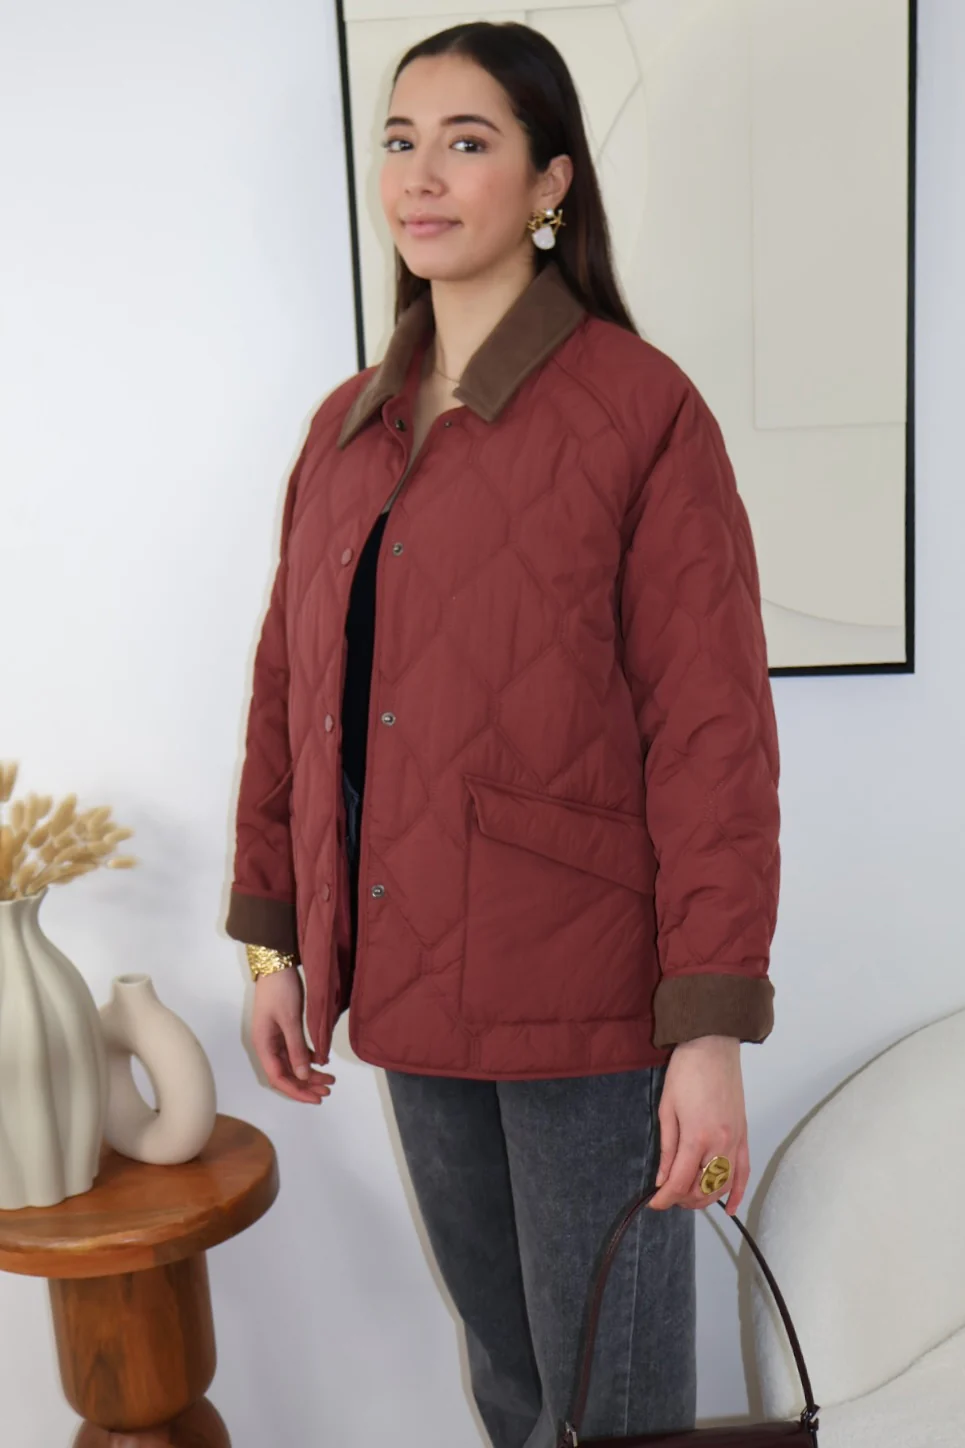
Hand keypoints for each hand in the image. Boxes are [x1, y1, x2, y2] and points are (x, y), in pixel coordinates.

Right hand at [250, 968, 335, 1104]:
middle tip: (328, 1090)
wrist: (277, 964)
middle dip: (306, 1085)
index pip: (278, 1078)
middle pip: (286, 1074)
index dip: (297, 1091)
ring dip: (309, 1073)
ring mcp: (275, 1038)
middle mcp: (267, 1045)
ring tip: (330, 1079)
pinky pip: (295, 1051)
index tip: (316, 1098)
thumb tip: (303, 1076)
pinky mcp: (284, 1029)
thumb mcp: (290, 1020)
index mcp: (264, 1045)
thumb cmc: (280, 991)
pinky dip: (308, 1058)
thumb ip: (296, 1048)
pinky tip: (322, 1061)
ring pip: (292, 1064)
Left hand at [645, 1035, 747, 1215]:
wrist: (712, 1046)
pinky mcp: (744, 1135)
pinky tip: (730, 1208)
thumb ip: (667, 1149)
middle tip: (667, 1195)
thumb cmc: (685, 1072)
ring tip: (687, 1197)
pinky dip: (738, 1192)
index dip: (665, 1198)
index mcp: (697, 1136)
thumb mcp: (667, 1109)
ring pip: (723, 1184)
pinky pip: (744, 1172)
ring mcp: (736, 1140)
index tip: (654, 1203)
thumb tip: (662, 1179)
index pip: (679, 1181)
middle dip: (682, 1199)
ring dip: (705, 1197)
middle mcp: (721, 1143)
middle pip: (702, 1187)